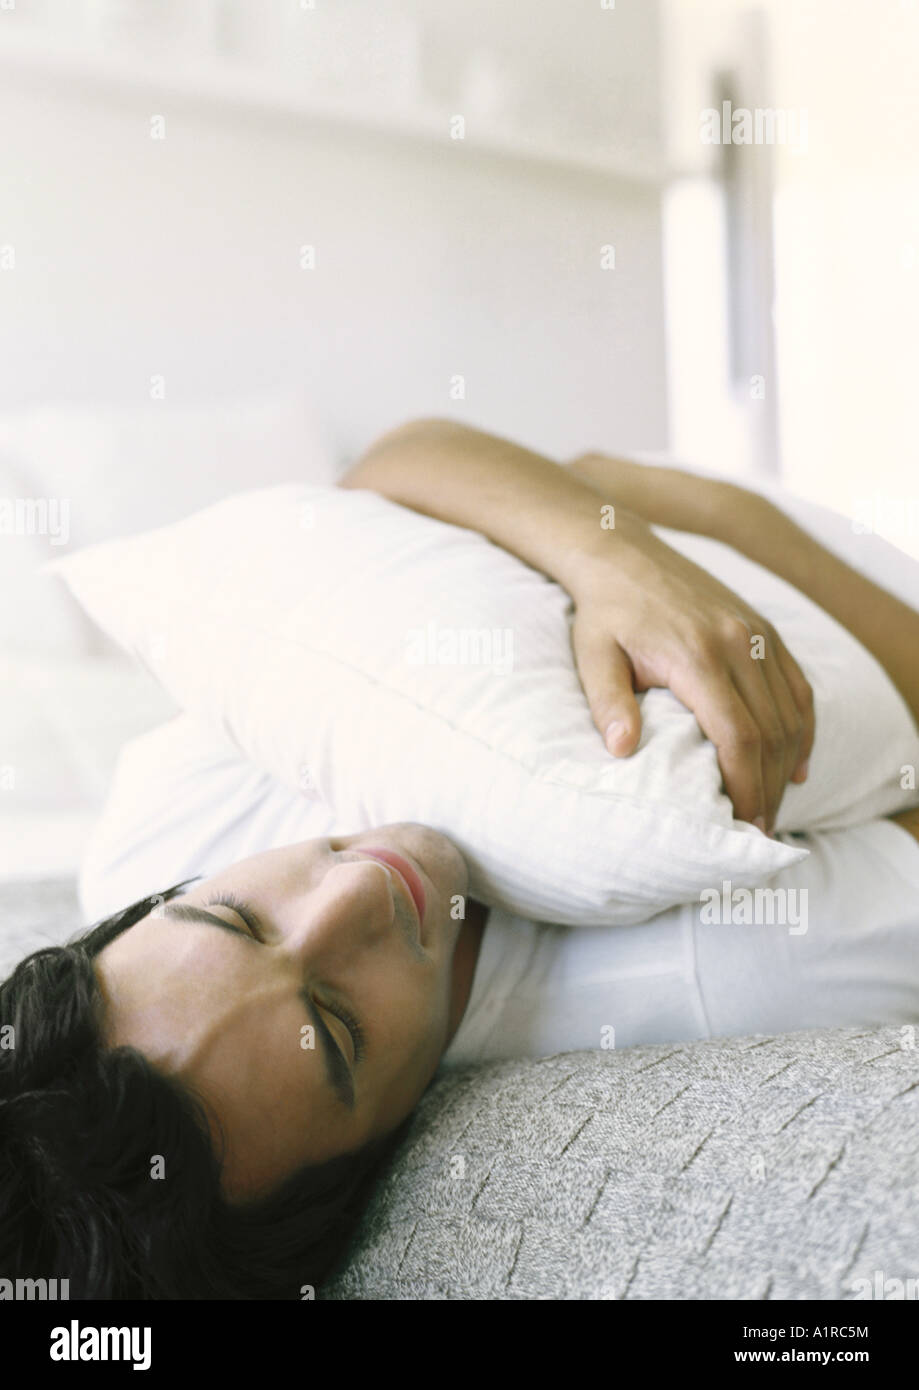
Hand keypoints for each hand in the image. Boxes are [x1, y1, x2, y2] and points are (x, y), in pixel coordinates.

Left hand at [569, 513, 814, 833]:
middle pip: (772, 732)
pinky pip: (797, 686)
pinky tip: (795, 765)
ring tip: (772, 807)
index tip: (743, 823)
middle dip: (768, 788)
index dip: (746, 784)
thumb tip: (621, 751)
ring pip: (791, 713)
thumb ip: (608, 703)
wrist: (624, 554)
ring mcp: (757, 633)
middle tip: (759, 830)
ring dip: (787, 765)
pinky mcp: (764, 628)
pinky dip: (802, 729)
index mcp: (696, 655)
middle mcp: (738, 643)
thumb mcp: (593, 657)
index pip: (738, 735)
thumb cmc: (604, 614)